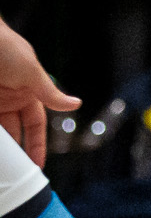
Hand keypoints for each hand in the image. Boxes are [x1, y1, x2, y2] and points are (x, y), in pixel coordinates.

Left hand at [0, 20, 80, 165]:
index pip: (35, 124)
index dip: (37, 144)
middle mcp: (8, 98)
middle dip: (17, 150)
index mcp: (27, 92)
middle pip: (14, 131)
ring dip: (2, 145)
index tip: (38, 164)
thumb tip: (75, 104)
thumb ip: (50, 92)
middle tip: (18, 171)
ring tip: (3, 166)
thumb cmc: (4, 46)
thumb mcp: (31, 71)